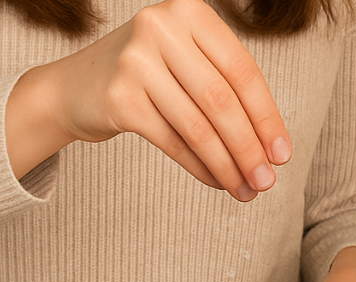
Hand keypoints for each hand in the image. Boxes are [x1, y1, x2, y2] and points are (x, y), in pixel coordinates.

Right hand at [5, 0, 290, 200]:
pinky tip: (217, 182)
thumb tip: (271, 147)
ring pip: (199, 125)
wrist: (72, 88)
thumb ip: (226, 88)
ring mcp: (135, 61)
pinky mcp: (119, 98)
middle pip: (222, 100)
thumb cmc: (145, 78)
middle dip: (250, 147)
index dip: (267, 116)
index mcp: (188, 12)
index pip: (242, 70)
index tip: (282, 153)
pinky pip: (174, 141)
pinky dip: (201, 167)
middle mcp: (160, 28)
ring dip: (228, 165)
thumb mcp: (186, 62)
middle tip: (268, 180)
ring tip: (247, 190)